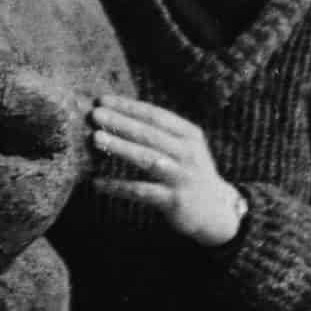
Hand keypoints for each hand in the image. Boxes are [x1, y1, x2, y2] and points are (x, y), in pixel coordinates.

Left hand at [88, 96, 246, 246]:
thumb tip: (117, 114)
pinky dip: (118, 187)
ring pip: (147, 159)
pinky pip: (141, 191)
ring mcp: (182, 177)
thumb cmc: (189, 171)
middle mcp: (188, 153)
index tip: (103, 100)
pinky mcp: (174, 201)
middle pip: (150, 134)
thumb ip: (159, 132)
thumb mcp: (184, 147)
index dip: (129, 106)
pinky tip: (96, 183)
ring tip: (95, 138)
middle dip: (121, 122)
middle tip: (95, 114)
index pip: (156, 115)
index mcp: (189, 135)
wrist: (215, 211)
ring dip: (120, 147)